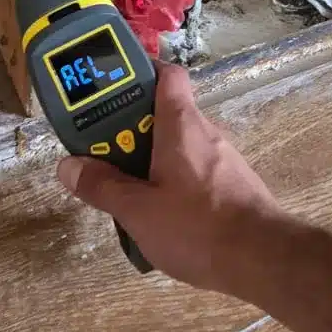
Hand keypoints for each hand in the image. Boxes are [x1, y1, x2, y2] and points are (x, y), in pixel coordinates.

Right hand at [56, 63, 283, 291]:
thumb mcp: (138, 210)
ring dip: (149, 159)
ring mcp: (222, 159)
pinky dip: (171, 181)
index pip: (166, 74)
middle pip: (163, 113)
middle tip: (100, 153)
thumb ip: (102, 186)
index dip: (139, 71)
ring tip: (122, 188)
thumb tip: (68, 165)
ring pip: (177, 146)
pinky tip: (157, 213)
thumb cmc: (198, 227)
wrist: (263, 260)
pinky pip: (193, 171)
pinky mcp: (232, 185)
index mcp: (181, 124)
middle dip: (130, 128)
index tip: (108, 86)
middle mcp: (205, 133)